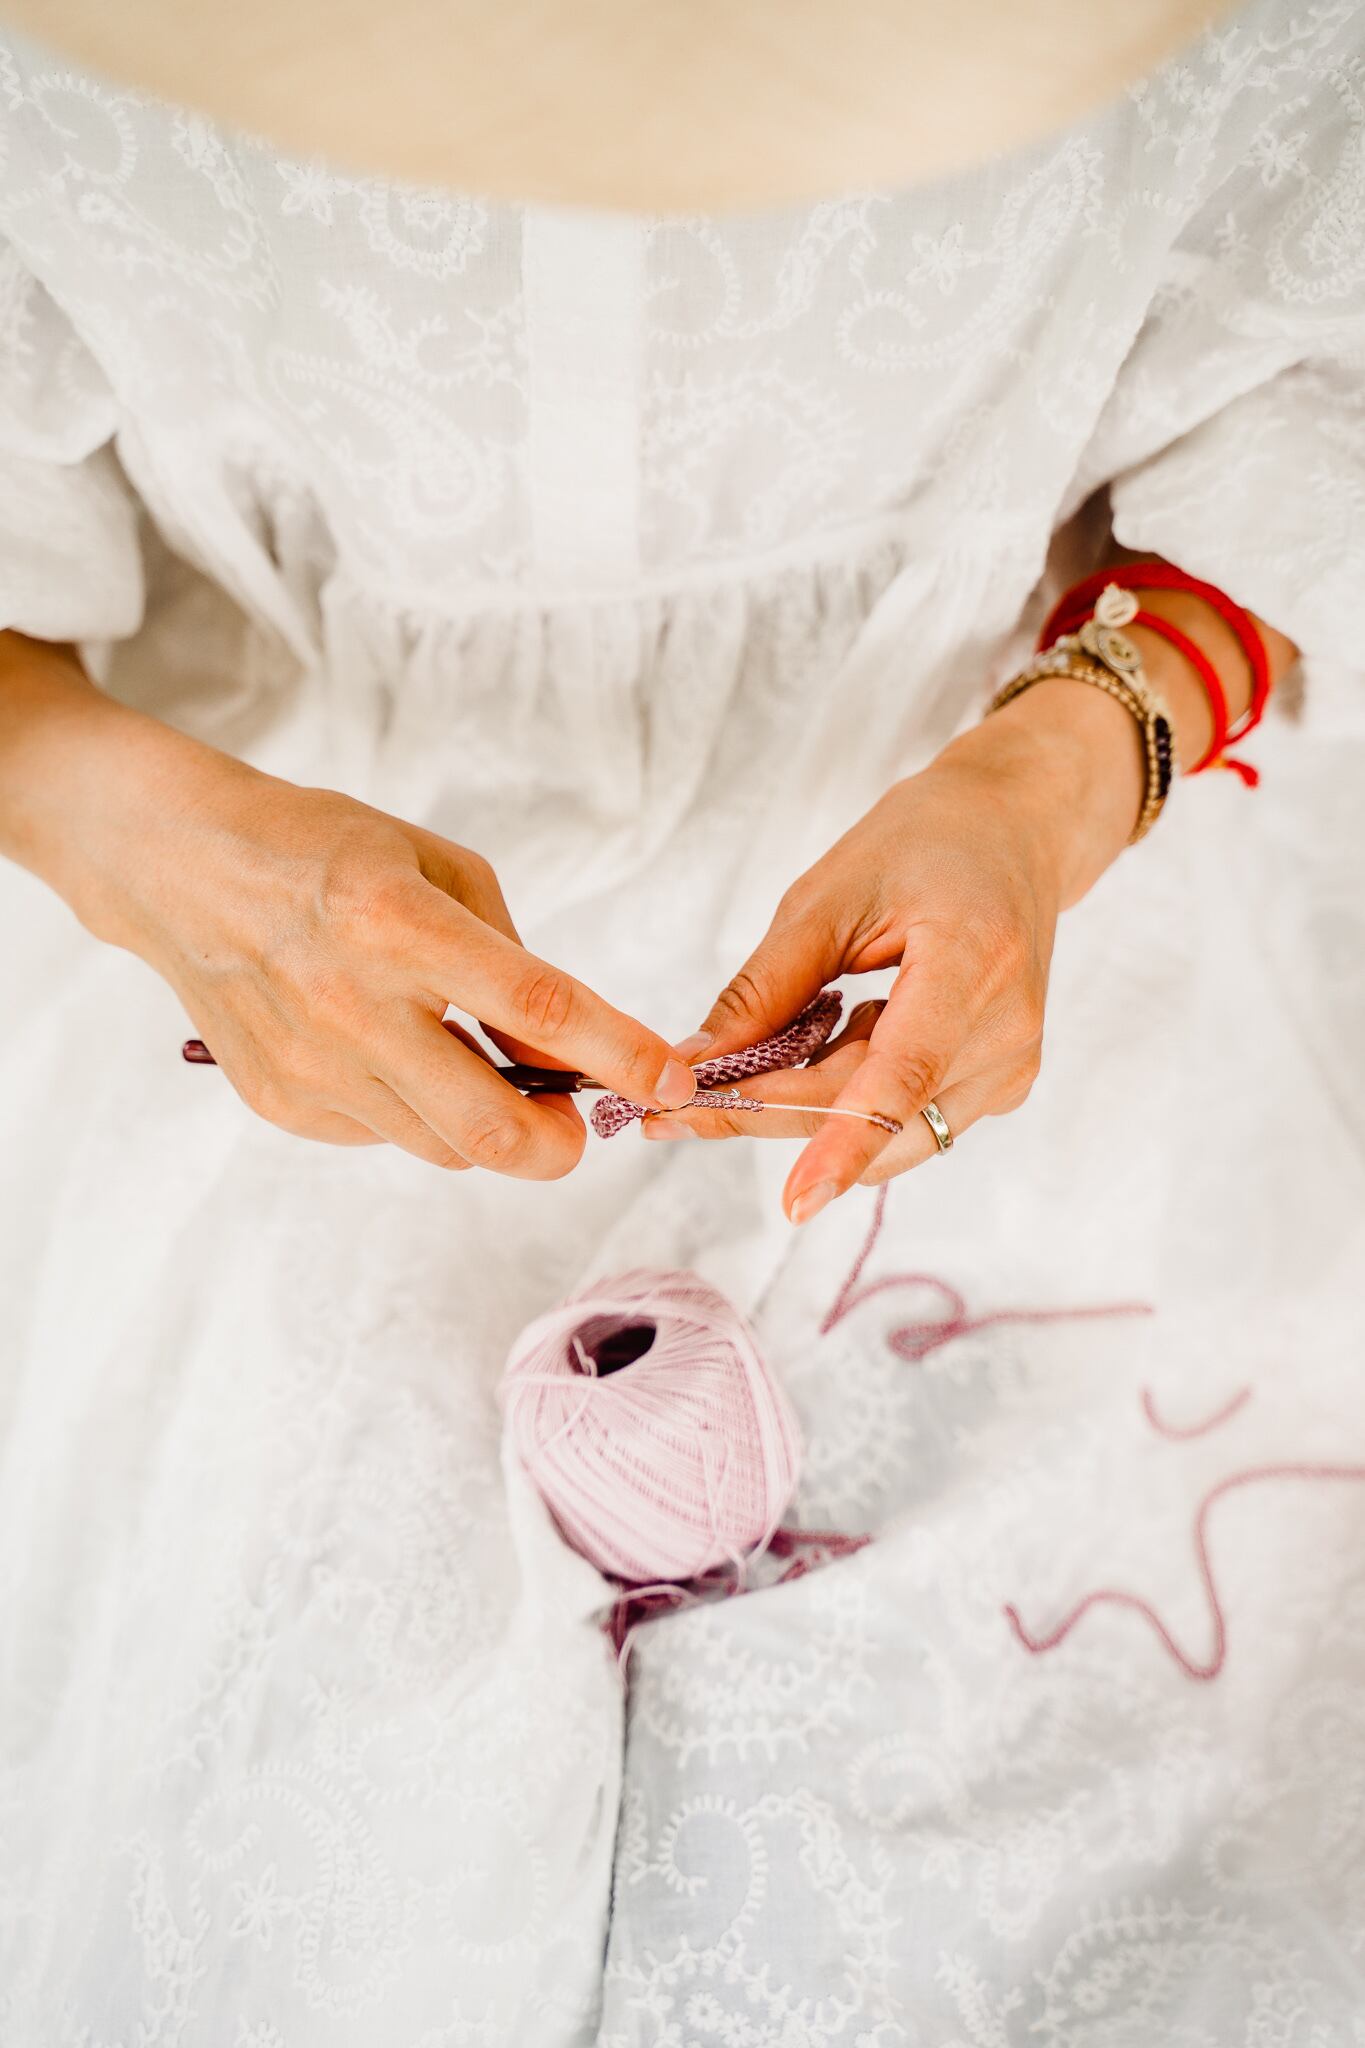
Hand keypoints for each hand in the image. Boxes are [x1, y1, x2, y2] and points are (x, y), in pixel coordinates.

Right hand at [0, 636, 697, 1171]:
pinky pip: (386, 1135)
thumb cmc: (319, 849)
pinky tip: (394, 1053)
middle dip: (560, 1146)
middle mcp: (352, 1008)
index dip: (619, 1056)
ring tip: (478, 1065)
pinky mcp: (283, 1103)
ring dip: (488, 1123)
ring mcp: (311, 1069)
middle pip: (489, 1129)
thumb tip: (556, 1040)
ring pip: (443, 1145)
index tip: (673, 1081)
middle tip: (578, 1122)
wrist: (179, 869)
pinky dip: (416, 1110)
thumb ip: (504, 950)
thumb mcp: (432, 861)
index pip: (535, 1011)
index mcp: (399, 927)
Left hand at [648, 677, 1146, 1221]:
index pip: (903, 1077)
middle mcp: (1007, 1031)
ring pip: (886, 1131)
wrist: (1016, 832)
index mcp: (972, 963)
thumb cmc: (925, 843)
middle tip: (671, 1113)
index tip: (793, 1201)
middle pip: (875, 1113)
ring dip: (809, 1104)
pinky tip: (844, 1024)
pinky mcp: (1001, 1085)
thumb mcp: (829, 894)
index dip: (843, 1142)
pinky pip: (907, 1117)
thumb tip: (697, 1063)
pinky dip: (850, 1092)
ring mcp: (1011, 1067)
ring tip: (784, 1027)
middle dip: (772, 1116)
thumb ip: (765, 987)